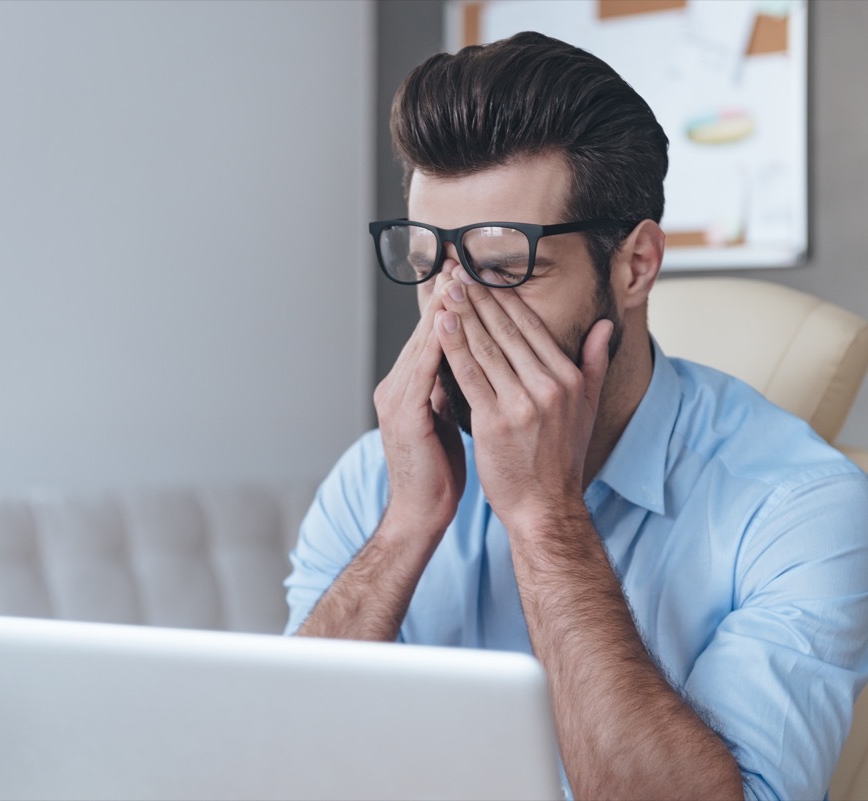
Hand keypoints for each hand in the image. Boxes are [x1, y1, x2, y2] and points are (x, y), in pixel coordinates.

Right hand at [373, 274, 466, 534]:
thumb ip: (452, 388)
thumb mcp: (447, 420)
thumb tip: (471, 363)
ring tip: (457, 278)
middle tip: (459, 259)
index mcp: (409, 386)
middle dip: (444, 295)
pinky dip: (437, 343)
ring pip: (423, 344)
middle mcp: (397, 385)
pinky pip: (423, 370)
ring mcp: (396, 398)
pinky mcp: (403, 413)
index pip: (432, 336)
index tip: (466, 273)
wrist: (420, 513)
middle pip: (425, 331)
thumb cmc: (438, 471)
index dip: (449, 304)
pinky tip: (451, 323)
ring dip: (441, 310)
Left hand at [435, 269, 611, 524]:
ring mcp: (522, 404)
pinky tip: (441, 325)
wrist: (545, 508)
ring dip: (464, 314)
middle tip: (458, 269)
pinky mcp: (496, 422)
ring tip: (446, 288)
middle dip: (480, 297)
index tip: (485, 274)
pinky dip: (454, 347)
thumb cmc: (559, 461)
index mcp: (568, 379)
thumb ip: (593, 365)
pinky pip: (470, 376)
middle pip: (507, 331)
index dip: (505, 298)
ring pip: (487, 348)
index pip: (532, 328)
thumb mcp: (587, 409)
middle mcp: (548, 387)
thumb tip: (603, 327)